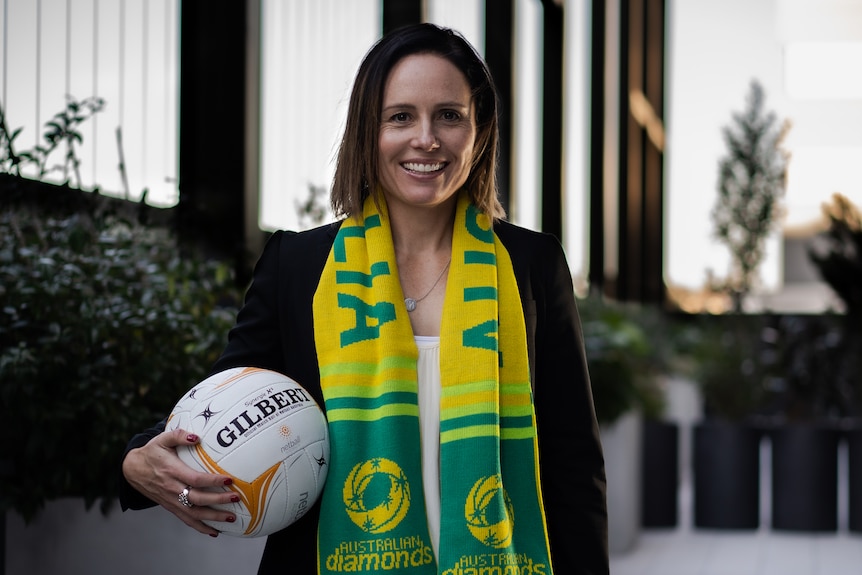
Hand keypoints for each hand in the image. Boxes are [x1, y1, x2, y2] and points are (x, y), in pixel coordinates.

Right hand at [122, 427, 237, 536]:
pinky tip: (214, 531)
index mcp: (172, 471)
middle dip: (218, 500)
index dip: (212, 480)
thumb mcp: (162, 439)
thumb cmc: (152, 452)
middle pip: (197, 499)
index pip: (195, 479)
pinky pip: (186, 520)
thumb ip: (179, 435)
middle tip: (236, 499)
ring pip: (193, 513)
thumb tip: (196, 436)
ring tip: (231, 518)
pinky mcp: (171, 507)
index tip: (229, 480)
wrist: (132, 470)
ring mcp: (171, 500)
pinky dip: (200, 527)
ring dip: (213, 518)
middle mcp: (172, 488)